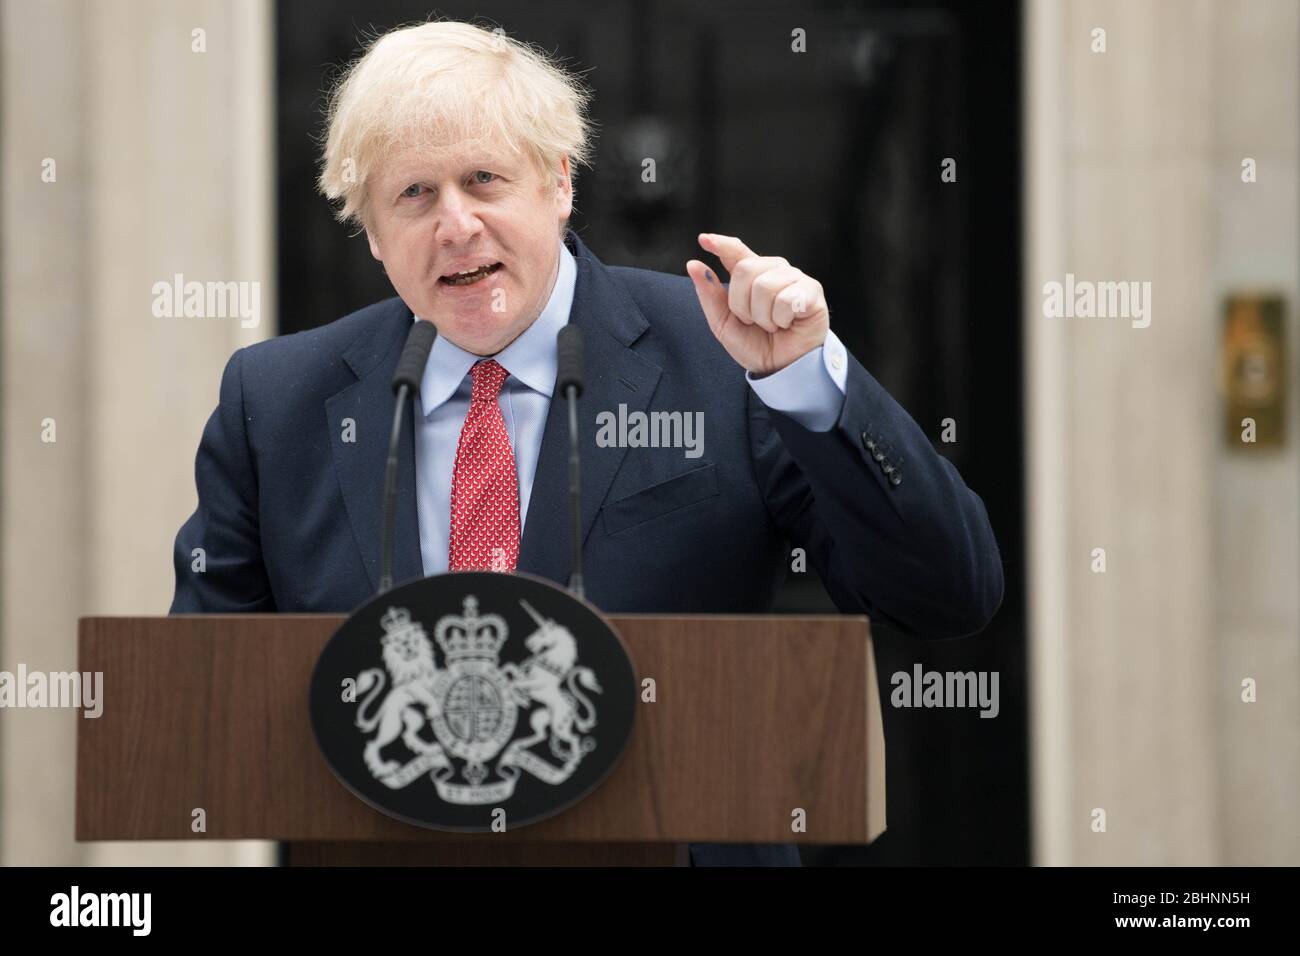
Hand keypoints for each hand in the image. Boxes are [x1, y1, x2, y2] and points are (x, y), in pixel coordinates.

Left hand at [687, 233, 829, 375]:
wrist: (782, 368)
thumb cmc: (757, 345)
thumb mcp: (724, 323)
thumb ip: (709, 294)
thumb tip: (693, 264)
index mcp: (753, 275)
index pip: (736, 251)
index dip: (721, 244)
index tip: (704, 239)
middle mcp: (775, 270)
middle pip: (745, 270)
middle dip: (742, 305)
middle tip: (754, 322)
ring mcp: (795, 279)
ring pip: (764, 285)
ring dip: (763, 316)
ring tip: (773, 325)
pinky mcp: (812, 292)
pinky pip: (786, 299)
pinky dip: (781, 319)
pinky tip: (788, 324)